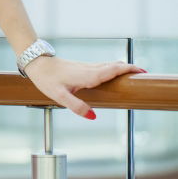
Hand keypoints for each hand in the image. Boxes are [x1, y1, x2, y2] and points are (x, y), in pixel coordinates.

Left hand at [22, 56, 146, 119]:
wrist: (36, 62)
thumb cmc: (46, 79)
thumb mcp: (59, 96)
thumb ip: (76, 106)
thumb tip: (93, 116)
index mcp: (87, 75)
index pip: (112, 70)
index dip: (127, 69)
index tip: (141, 71)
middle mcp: (89, 69)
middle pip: (114, 66)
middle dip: (129, 68)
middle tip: (143, 74)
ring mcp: (85, 67)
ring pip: (108, 65)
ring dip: (121, 68)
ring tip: (133, 75)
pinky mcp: (81, 67)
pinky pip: (101, 66)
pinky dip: (112, 68)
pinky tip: (113, 73)